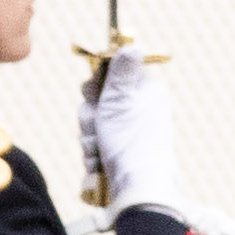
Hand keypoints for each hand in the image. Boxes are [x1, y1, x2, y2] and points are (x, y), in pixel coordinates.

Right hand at [77, 53, 181, 216]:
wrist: (136, 188)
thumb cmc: (131, 142)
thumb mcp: (121, 100)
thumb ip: (121, 72)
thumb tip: (133, 45)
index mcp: (146, 92)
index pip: (113, 73)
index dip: (96, 83)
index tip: (92, 92)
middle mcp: (140, 110)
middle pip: (98, 99)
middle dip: (89, 115)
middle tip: (96, 125)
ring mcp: (130, 132)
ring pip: (94, 123)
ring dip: (89, 136)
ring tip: (98, 148)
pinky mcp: (120, 152)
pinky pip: (96, 144)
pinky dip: (93, 153)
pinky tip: (98, 162)